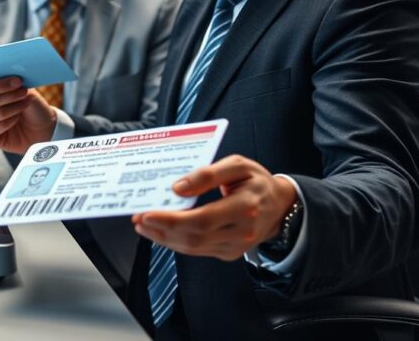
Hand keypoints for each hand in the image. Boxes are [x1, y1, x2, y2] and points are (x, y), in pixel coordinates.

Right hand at [0, 77, 56, 154]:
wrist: (34, 126)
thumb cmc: (23, 102)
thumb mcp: (19, 88)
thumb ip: (13, 82)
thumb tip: (14, 77)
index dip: (1, 85)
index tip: (18, 81)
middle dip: (10, 95)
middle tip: (24, 91)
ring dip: (15, 107)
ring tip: (25, 103)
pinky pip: (1, 126)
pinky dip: (13, 120)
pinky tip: (18, 116)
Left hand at [131, 154, 296, 261]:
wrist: (280, 204)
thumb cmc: (256, 180)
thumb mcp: (237, 164)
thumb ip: (207, 174)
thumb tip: (178, 188)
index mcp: (245, 207)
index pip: (201, 220)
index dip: (171, 220)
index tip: (146, 213)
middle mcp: (242, 232)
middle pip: (193, 237)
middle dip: (160, 230)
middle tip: (137, 219)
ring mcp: (236, 246)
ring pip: (193, 248)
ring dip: (164, 238)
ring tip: (143, 225)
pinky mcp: (230, 253)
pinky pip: (198, 250)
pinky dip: (176, 242)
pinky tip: (161, 232)